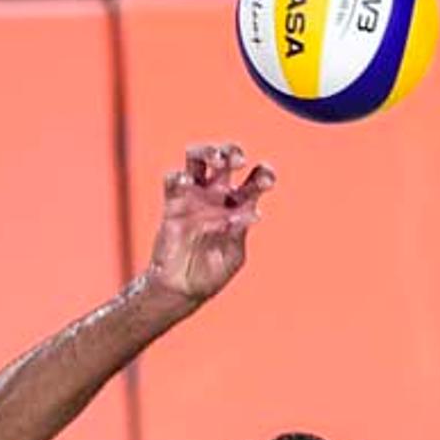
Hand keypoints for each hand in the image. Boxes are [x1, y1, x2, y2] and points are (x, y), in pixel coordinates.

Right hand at [144, 143, 275, 306]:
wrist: (180, 288)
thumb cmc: (211, 274)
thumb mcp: (232, 257)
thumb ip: (238, 235)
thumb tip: (247, 213)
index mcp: (239, 206)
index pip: (255, 180)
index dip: (263, 174)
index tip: (267, 183)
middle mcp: (217, 196)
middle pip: (226, 158)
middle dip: (233, 152)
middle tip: (239, 162)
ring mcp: (194, 197)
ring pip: (197, 158)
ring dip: (207, 152)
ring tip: (215, 161)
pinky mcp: (172, 205)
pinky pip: (173, 180)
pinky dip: (179, 176)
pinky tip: (187, 183)